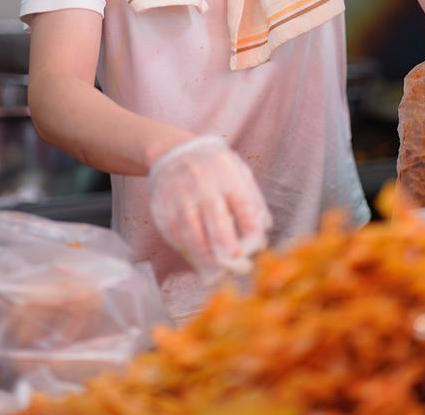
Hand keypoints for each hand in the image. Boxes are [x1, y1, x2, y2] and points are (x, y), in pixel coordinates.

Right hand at [147, 135, 271, 280]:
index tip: (256, 249)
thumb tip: (263, 233)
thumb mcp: (238, 172)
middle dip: (229, 251)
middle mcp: (202, 185)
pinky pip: (175, 238)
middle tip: (238, 266)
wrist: (172, 151)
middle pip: (216, 223)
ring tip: (218, 273)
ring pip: (193, 236)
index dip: (252, 232)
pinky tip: (200, 261)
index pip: (243, 206)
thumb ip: (253, 200)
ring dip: (207, 260)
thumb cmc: (213, 168)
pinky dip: (188, 254)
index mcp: (227, 174)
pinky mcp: (161, 209)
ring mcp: (179, 197)